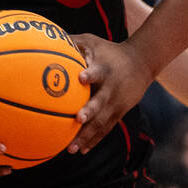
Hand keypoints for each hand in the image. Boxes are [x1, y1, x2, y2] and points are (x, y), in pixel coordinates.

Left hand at [66, 35, 153, 153]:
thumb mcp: (93, 41)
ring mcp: (117, 102)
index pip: (98, 71)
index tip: (81, 78)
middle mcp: (111, 87)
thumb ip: (72, 42)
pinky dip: (95, 140)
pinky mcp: (120, 112)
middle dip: (90, 112)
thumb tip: (46, 37)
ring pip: (102, 121)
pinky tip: (82, 150)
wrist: (142, 62)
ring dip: (88, 135)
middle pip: (101, 102)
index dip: (90, 74)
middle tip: (77, 120)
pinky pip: (106, 128)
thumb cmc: (109, 50)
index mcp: (104, 69)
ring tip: (72, 149)